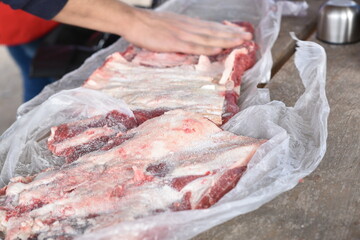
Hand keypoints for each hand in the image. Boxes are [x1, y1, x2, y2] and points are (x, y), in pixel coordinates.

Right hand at [54, 0, 250, 55]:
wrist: (133, 21)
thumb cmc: (148, 25)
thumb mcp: (169, 25)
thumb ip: (182, 32)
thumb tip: (192, 39)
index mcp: (187, 24)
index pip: (211, 27)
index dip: (226, 30)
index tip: (239, 32)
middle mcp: (188, 27)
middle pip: (214, 31)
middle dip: (232, 34)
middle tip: (248, 36)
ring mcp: (182, 34)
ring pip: (208, 38)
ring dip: (225, 40)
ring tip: (240, 42)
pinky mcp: (174, 42)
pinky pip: (194, 46)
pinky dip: (207, 48)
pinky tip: (218, 50)